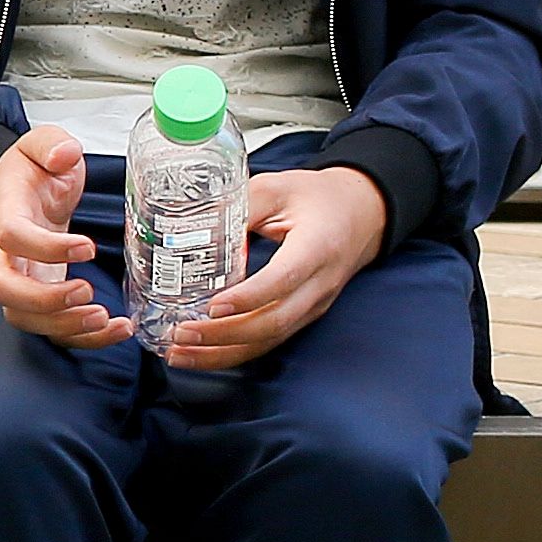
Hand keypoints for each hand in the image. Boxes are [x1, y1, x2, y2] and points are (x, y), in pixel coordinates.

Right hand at [0, 127, 125, 348]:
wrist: (16, 193)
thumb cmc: (29, 173)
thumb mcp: (39, 144)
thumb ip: (51, 143)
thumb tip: (65, 155)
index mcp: (7, 214)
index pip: (12, 237)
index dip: (46, 248)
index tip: (87, 245)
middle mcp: (5, 254)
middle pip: (3, 290)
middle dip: (44, 301)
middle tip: (86, 293)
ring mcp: (20, 279)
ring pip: (24, 317)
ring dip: (63, 327)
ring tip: (106, 319)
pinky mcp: (40, 295)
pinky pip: (51, 327)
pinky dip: (81, 338)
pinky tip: (114, 329)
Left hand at [160, 165, 388, 370]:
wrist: (362, 214)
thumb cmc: (318, 198)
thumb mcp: (277, 187)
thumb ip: (238, 205)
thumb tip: (188, 224)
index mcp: (317, 247)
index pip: (284, 279)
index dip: (248, 297)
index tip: (213, 306)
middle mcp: (319, 285)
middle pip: (274, 322)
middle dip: (224, 334)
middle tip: (181, 333)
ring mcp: (313, 306)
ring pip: (269, 340)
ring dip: (222, 353)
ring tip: (179, 353)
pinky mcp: (302, 316)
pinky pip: (268, 341)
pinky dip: (232, 352)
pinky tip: (199, 353)